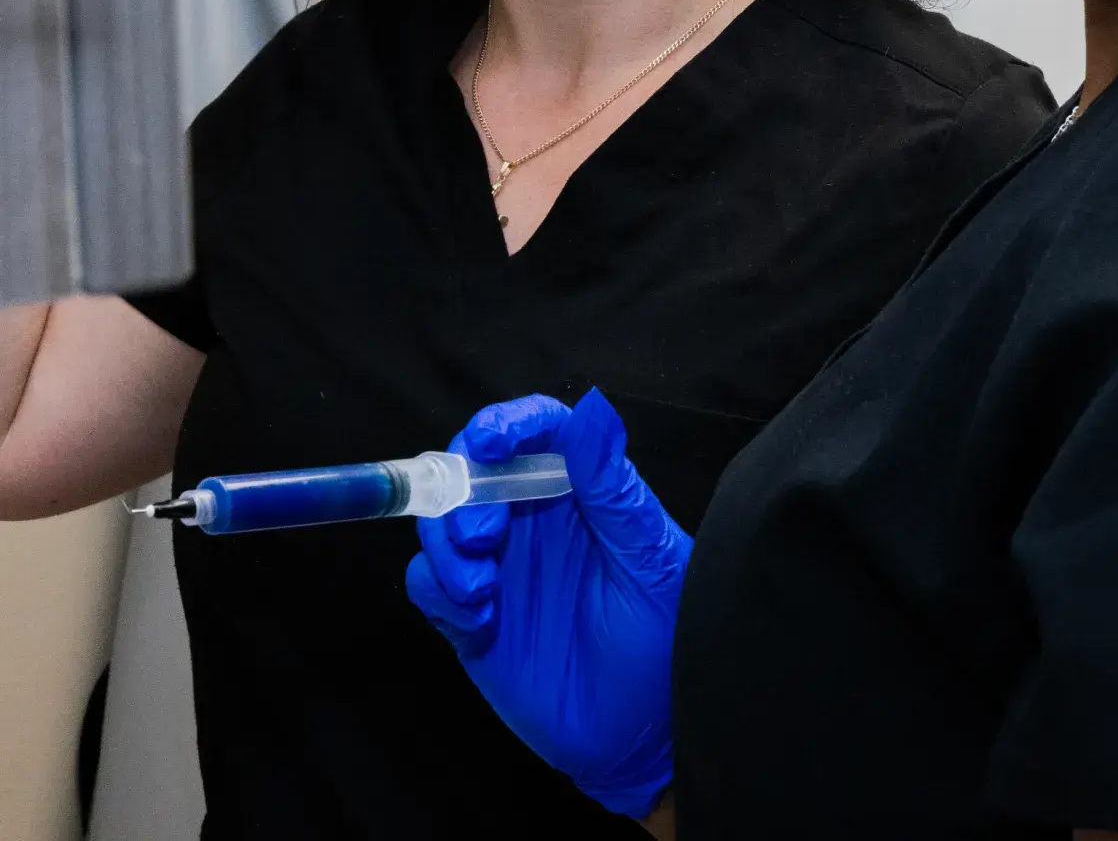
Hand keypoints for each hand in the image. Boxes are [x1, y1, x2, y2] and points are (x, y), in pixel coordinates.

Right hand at [406, 388, 690, 818]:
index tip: (487, 441)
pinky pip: (428, 585)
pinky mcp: (471, 617)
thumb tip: (592, 411)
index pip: (538, 431)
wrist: (644, 730)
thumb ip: (612, 486)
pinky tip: (481, 623)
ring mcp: (499, 566)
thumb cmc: (665, 632)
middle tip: (486, 536)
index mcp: (580, 490)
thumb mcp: (647, 556)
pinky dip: (439, 593)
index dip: (507, 423)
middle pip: (471, 469)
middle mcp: (533, 518)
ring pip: (440, 523)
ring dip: (446, 546)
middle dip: (462, 490)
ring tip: (483, 590)